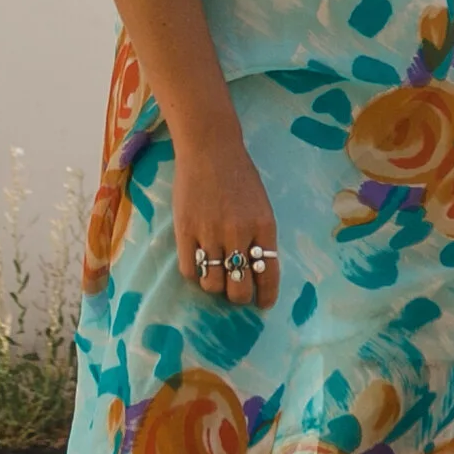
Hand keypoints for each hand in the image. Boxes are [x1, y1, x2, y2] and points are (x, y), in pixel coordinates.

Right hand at [175, 135, 281, 313]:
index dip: (265, 295)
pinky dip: (195, 275)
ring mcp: (210, 233)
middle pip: (239, 288)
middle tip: (236, 291)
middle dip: (238, 297)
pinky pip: (190, 270)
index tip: (262, 303)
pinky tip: (199, 266)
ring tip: (215, 277)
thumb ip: (260, 237)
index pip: (269, 274)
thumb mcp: (261, 206)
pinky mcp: (185, 230)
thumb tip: (255, 270)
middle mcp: (239, 234)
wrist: (210, 149)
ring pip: (212, 283)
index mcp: (264, 227)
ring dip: (215, 286)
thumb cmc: (239, 176)